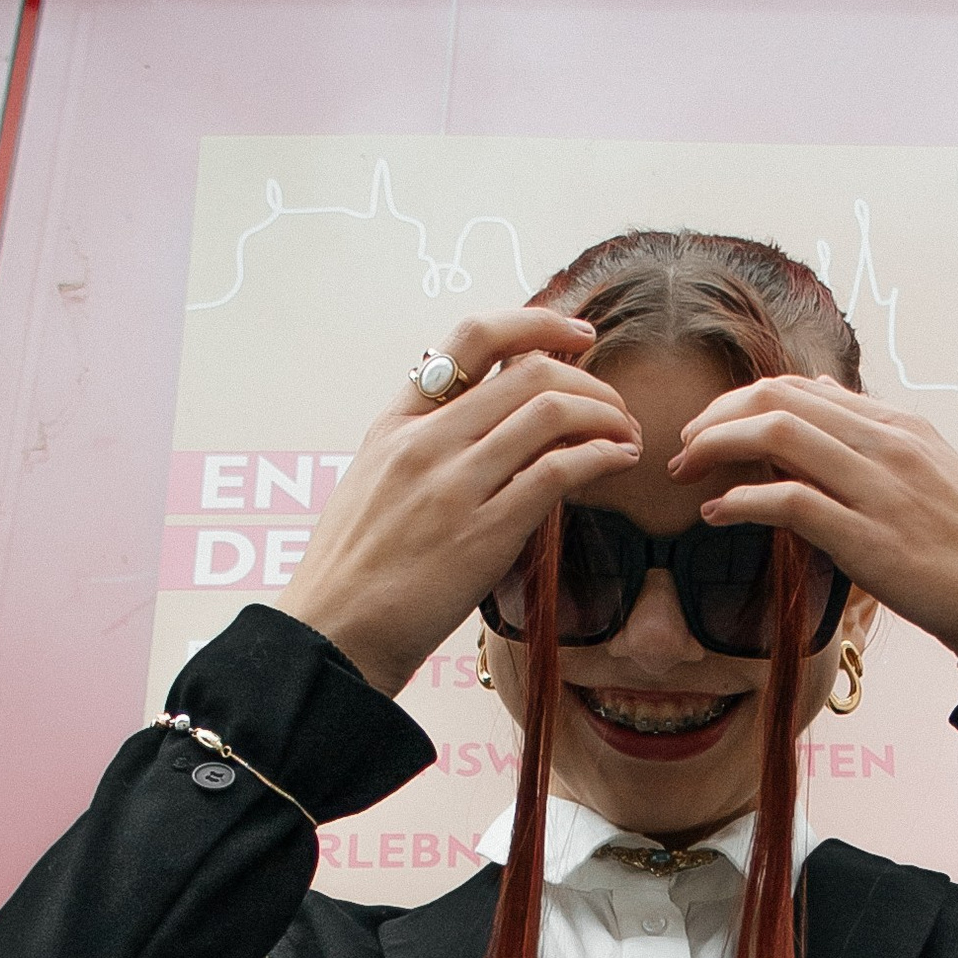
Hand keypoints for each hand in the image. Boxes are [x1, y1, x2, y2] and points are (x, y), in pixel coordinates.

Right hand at [269, 310, 640, 692]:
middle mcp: (425, 442)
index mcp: (396, 423)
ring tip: (625, 435)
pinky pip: (558, 470)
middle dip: (589, 380)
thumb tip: (486, 429)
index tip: (577, 333)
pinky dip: (601, 456)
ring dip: (606, 415)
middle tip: (615, 407)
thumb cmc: (354, 573)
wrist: (332, 635)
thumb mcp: (373, 485)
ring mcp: (454, 485)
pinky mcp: (483, 532)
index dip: (536, 322)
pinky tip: (618, 463)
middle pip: (528, 371)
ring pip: (551, 411)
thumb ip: (423, 449)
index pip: (471, 337)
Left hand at [671, 376, 957, 671]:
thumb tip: (822, 399)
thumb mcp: (926, 472)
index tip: (712, 429)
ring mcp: (876, 487)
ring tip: (687, 473)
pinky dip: (739, 502)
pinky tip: (716, 515)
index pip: (800, 388)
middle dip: (716, 417)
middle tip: (684, 446)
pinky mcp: (867, 537)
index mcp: (897, 426)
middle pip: (777, 399)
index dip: (742, 402)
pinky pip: (786, 500)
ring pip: (774, 434)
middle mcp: (885, 443)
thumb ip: (871, 438)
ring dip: (714, 448)